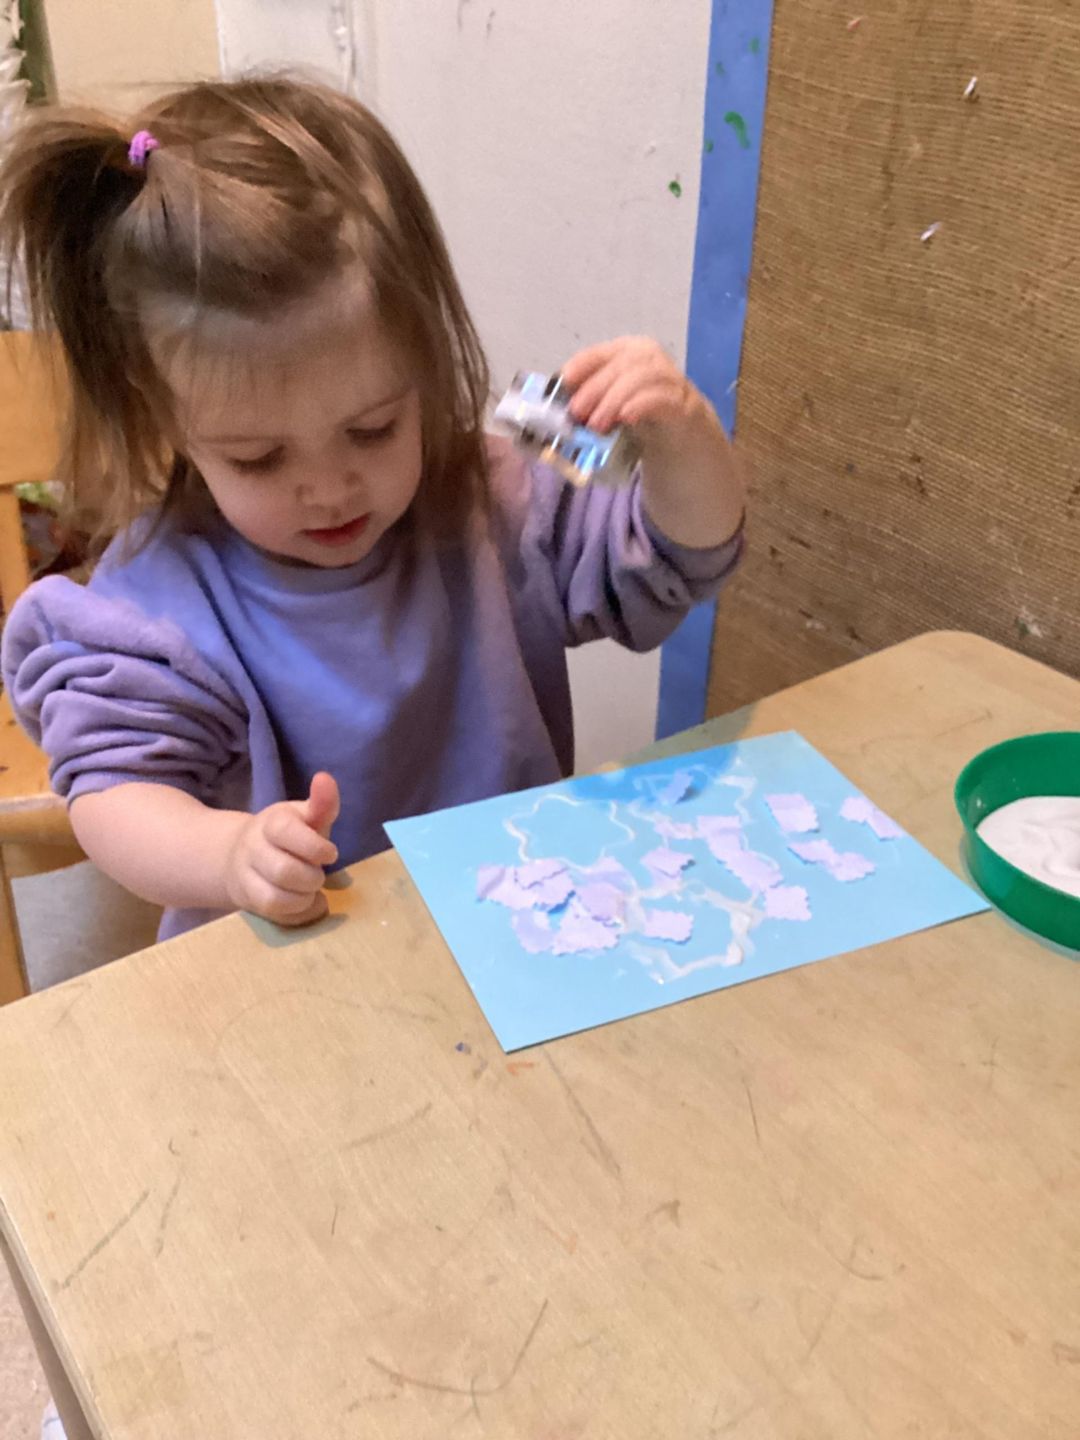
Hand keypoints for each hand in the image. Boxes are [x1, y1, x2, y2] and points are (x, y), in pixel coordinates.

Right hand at [225, 772, 339, 925]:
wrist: (242, 856)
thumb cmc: (288, 836)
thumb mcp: (305, 817)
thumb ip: (321, 803)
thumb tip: (325, 778)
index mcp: (271, 823)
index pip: (285, 831)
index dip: (314, 847)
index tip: (331, 853)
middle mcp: (252, 848)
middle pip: (283, 871)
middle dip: (311, 877)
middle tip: (319, 873)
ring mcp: (245, 876)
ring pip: (275, 898)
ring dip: (303, 897)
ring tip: (310, 888)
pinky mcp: (246, 901)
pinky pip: (272, 914)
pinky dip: (296, 911)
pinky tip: (304, 901)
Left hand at [561, 336, 718, 443]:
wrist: (683, 440)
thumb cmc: (641, 419)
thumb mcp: (611, 405)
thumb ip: (591, 400)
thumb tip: (558, 407)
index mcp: (629, 353)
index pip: (602, 351)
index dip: (582, 364)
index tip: (564, 382)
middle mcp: (651, 360)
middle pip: (622, 364)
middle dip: (595, 388)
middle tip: (577, 413)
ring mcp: (671, 382)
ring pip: (642, 377)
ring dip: (614, 400)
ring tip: (597, 425)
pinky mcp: (685, 406)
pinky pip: (663, 399)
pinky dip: (641, 405)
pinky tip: (625, 418)